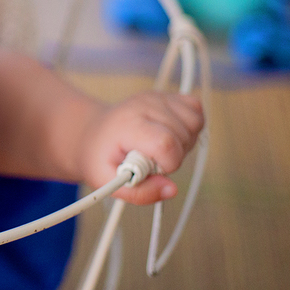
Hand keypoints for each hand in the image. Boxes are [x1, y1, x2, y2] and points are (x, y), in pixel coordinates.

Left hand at [78, 91, 203, 204]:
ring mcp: (157, 98)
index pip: (166, 143)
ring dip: (184, 144)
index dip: (167, 164)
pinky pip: (196, 112)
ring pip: (195, 123)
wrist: (92, 133)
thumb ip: (139, 192)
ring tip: (159, 148)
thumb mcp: (107, 181)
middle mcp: (144, 105)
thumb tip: (172, 190)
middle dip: (174, 157)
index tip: (151, 168)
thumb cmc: (100, 157)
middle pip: (184, 136)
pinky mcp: (167, 97)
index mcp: (128, 124)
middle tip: (150, 160)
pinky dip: (190, 128)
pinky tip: (170, 135)